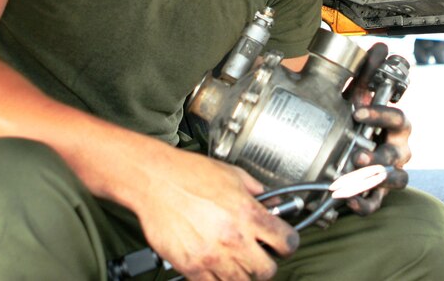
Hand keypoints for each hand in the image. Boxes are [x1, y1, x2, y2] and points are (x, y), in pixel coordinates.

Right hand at [132, 146, 298, 279]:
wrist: (154, 180)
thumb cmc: (188, 174)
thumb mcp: (232, 174)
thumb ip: (255, 191)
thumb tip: (270, 202)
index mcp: (247, 213)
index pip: (287, 242)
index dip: (288, 244)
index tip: (283, 244)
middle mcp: (233, 238)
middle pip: (267, 270)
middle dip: (266, 264)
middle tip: (259, 256)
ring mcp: (212, 256)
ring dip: (242, 274)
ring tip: (235, 260)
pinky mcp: (192, 266)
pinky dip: (217, 279)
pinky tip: (215, 266)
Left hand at [343, 42, 411, 214]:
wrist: (348, 151)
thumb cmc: (359, 122)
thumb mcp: (360, 97)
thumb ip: (368, 73)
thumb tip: (380, 45)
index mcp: (396, 124)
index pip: (397, 117)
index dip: (381, 113)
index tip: (357, 111)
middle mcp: (398, 148)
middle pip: (398, 152)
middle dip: (380, 154)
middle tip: (359, 154)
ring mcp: (390, 172)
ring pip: (396, 179)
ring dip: (377, 178)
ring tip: (356, 177)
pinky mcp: (378, 194)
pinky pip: (377, 202)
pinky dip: (365, 203)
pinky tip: (351, 200)